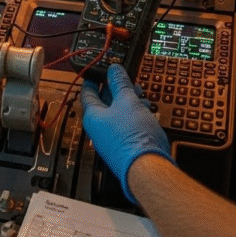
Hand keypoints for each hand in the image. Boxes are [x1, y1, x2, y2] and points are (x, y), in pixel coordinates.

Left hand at [80, 63, 172, 201]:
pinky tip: (146, 111)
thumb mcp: (127, 101)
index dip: (93, 79)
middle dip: (117, 90)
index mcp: (93, 116)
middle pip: (105, 103)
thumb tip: (114, 69)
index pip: (87, 93)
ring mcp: (111, 139)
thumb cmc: (133, 137)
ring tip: (141, 95)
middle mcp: (99, 129)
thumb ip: (120, 83)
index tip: (98, 70)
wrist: (148, 167)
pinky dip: (134, 115)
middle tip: (127, 81)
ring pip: (118, 114)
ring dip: (129, 102)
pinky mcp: (124, 146)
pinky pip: (126, 125)